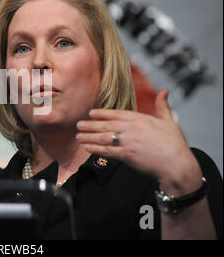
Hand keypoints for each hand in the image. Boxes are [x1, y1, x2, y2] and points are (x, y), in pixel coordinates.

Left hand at [76, 89, 202, 194]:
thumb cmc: (175, 145)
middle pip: (107, 125)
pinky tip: (87, 148)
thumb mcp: (171, 122)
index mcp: (142, 119)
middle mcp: (133, 129)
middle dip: (91, 125)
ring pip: (104, 137)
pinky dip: (96, 149)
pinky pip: (107, 151)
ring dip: (89, 137)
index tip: (91, 113)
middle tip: (79, 124)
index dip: (103, 113)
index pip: (118, 114)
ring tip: (79, 136)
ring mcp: (128, 142)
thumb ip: (163, 106)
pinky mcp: (127, 155)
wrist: (178, 165)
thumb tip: (164, 91)